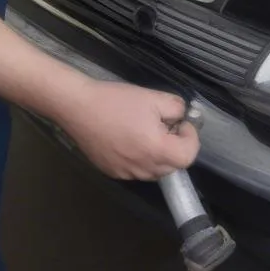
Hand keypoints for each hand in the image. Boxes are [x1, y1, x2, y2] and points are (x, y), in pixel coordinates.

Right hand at [58, 81, 200, 179]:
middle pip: (173, 166)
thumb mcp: (152, 97)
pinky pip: (136, 171)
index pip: (188, 156)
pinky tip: (129, 138)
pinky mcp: (113, 173)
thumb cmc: (116, 100)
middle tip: (165, 124)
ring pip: (155, 171)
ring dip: (159, 154)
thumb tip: (182, 117)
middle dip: (175, 146)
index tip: (181, 122)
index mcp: (155, 149)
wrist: (79, 107)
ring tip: (146, 130)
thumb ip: (176, 107)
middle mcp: (142, 168)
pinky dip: (141, 158)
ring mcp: (126, 174)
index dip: (190, 138)